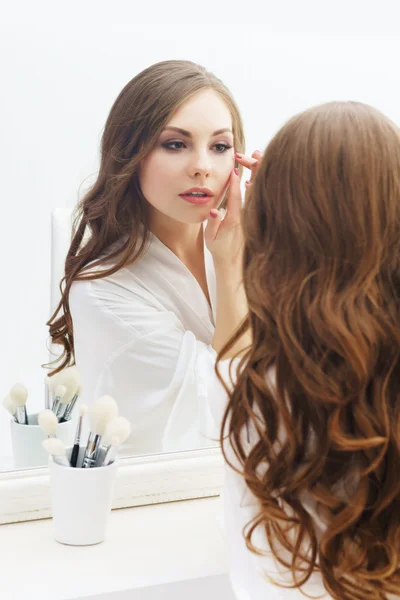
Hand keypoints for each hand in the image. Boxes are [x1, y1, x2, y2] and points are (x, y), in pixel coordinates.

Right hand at [205, 150, 261, 268]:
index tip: (234, 168)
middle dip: (253, 169)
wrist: (234, 263)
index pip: (236, 197)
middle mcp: (247, 217)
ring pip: (258, 190)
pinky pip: (260, 197)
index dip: (235, 182)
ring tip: (256, 156)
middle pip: (252, 189)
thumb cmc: (219, 250)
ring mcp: (253, 216)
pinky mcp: (256, 217)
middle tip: (250, 154)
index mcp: (235, 221)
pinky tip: (257, 172)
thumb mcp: (210, 239)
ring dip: (258, 172)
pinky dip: (259, 183)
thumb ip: (211, 224)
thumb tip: (213, 211)